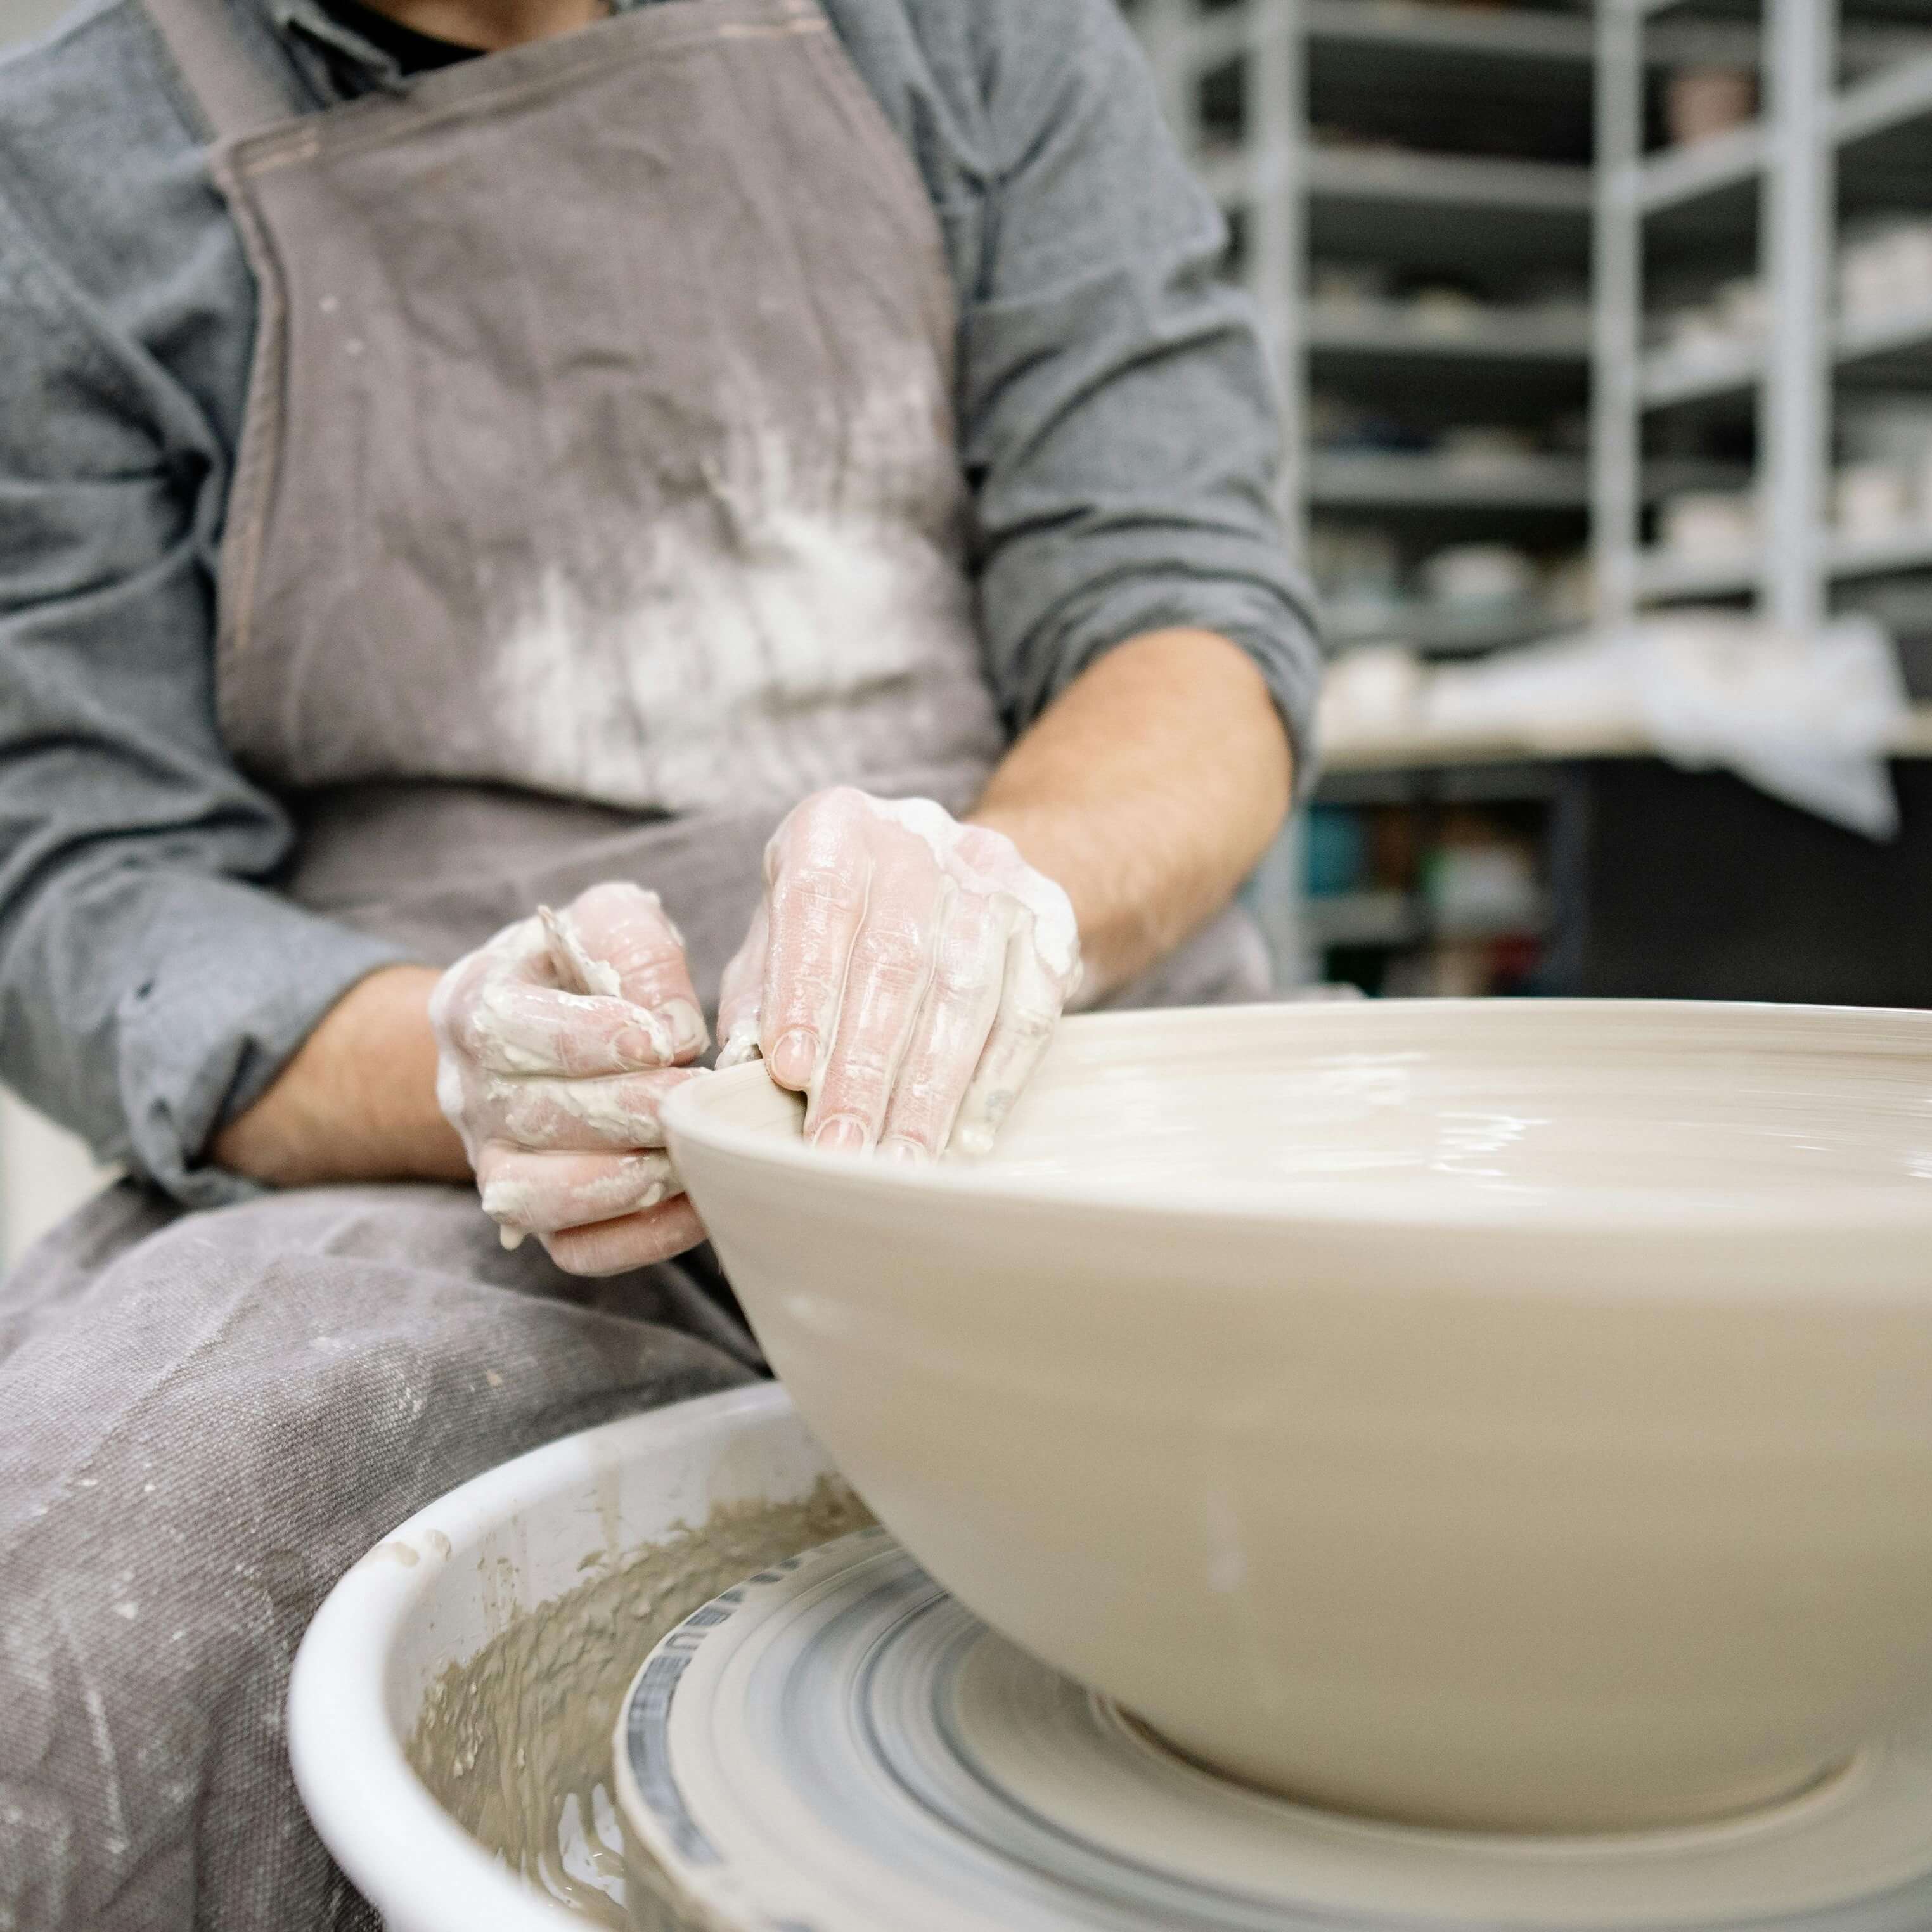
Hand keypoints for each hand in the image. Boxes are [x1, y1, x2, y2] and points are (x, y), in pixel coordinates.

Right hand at [430, 882, 710, 1273]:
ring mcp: (492, 1161)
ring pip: (536, 1198)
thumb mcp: (610, 919)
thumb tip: (671, 1027)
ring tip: (689, 1154)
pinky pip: (575, 1250)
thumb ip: (637, 948)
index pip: (512, 1031)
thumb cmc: (586, 963)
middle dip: (626, 1112)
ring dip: (623, 1182)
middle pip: (533, 1117)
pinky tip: (696, 1203)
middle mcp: (468, 1092)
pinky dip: (640, 1239)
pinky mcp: (536, 1216)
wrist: (545, 1020)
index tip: (667, 1040)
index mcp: (473, 1005)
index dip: (593, 1040)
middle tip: (694, 1098)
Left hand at [717, 789, 1079, 1159]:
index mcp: (836, 826)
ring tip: (899, 1164)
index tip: (790, 1073)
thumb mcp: (780, 937)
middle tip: (839, 1149)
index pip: (820, 901)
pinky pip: (1030, 1009)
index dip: (806, 987)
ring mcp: (993, 876)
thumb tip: (740, 1072)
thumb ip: (759, 994)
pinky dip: (997, 1081)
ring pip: (966, 990)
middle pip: (896, 959)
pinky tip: (964, 1138)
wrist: (958, 879)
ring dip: (931, 1089)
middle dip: (864, 1068)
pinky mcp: (1050, 920)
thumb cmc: (842, 923)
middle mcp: (919, 837)